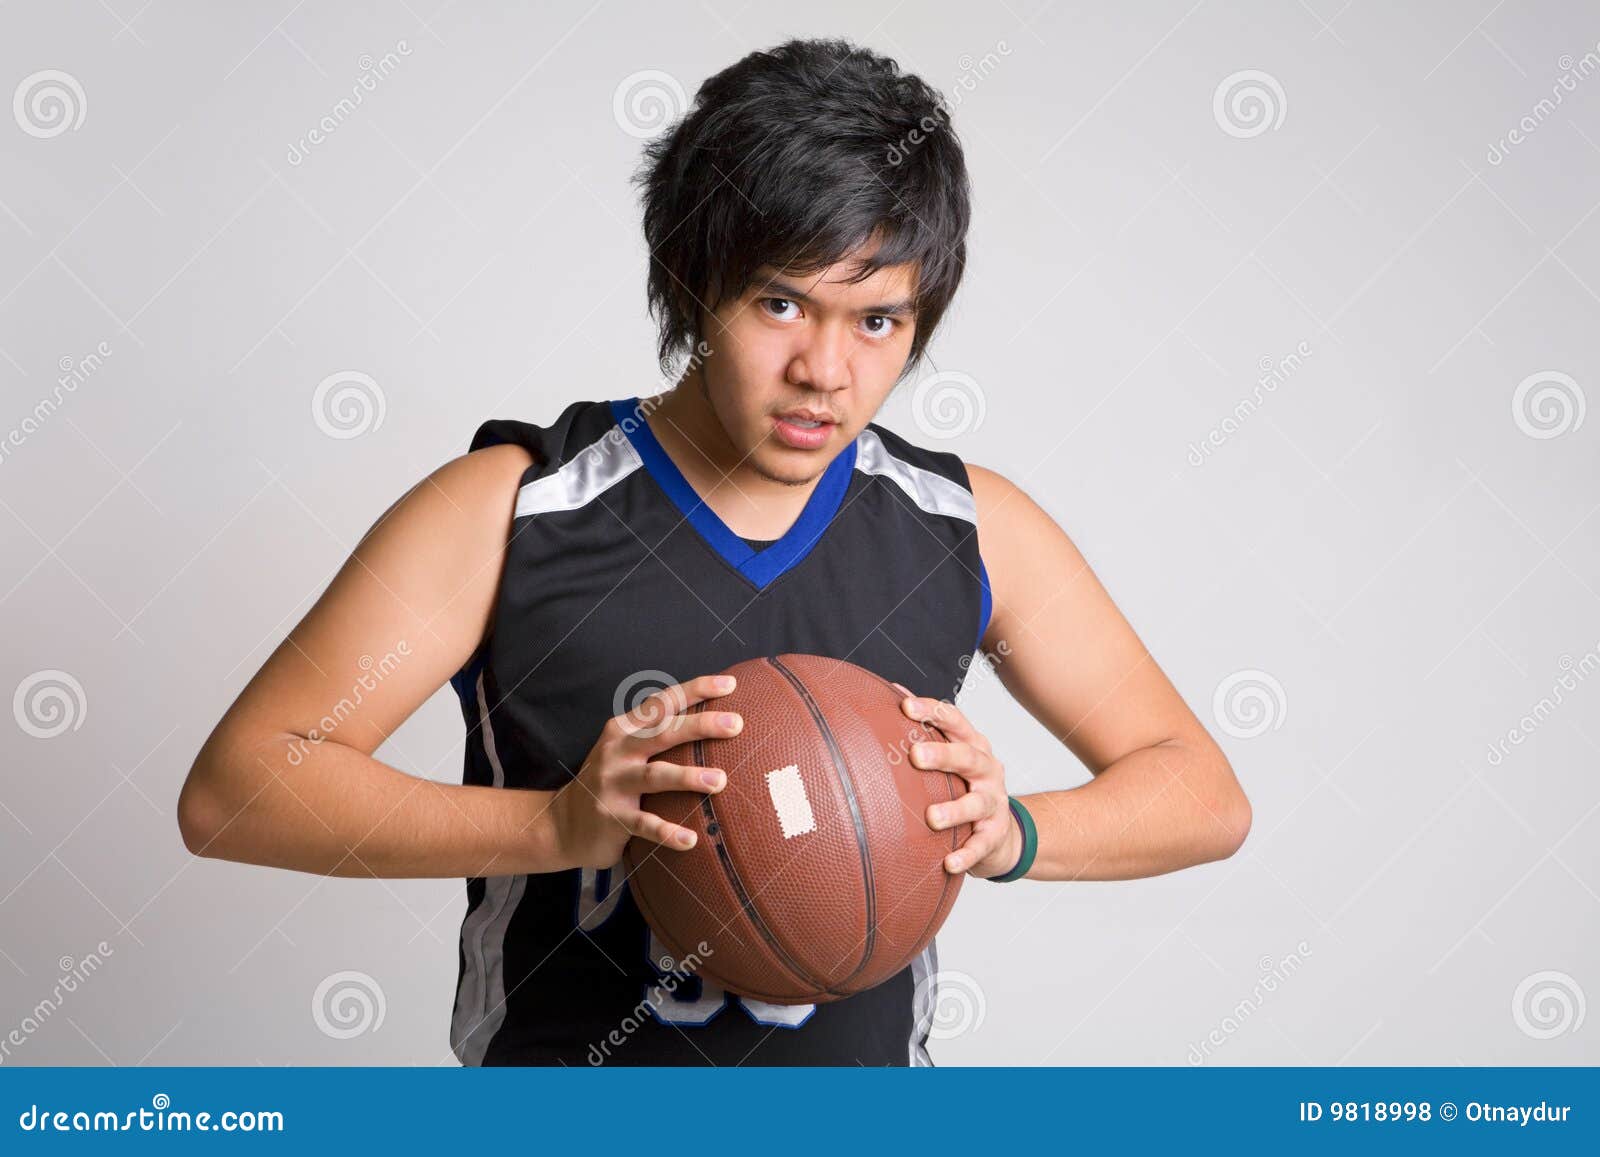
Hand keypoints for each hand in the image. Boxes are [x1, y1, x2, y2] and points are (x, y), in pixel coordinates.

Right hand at [551, 674, 743, 869]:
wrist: (561, 824)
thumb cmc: (610, 782)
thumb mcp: (625, 750)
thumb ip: (657, 735)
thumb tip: (715, 720)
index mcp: (624, 729)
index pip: (662, 702)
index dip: (695, 690)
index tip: (730, 685)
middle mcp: (618, 751)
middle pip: (663, 733)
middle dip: (700, 725)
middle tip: (735, 724)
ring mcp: (613, 784)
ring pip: (655, 776)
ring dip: (688, 776)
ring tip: (720, 780)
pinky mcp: (612, 818)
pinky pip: (644, 825)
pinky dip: (667, 832)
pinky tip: (691, 840)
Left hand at [892, 682, 1022, 877]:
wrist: (1002, 832)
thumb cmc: (964, 784)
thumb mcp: (951, 754)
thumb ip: (926, 726)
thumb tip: (891, 689)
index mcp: (972, 745)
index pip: (955, 721)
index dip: (932, 712)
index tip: (905, 707)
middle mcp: (987, 769)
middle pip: (968, 756)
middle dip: (943, 754)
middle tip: (915, 755)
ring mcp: (994, 802)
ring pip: (977, 802)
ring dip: (955, 809)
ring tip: (931, 818)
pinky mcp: (995, 834)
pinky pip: (982, 845)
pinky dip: (967, 854)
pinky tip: (949, 863)